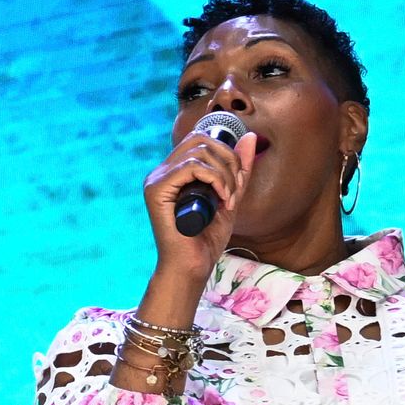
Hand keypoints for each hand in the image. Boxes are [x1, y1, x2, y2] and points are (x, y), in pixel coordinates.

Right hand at [138, 121, 254, 306]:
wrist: (192, 267)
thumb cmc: (206, 239)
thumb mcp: (231, 196)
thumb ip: (239, 169)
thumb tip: (248, 137)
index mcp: (174, 172)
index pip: (200, 140)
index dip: (226, 151)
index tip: (237, 180)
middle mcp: (162, 172)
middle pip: (200, 140)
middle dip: (228, 160)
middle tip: (235, 190)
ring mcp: (157, 180)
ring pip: (199, 152)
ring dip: (224, 174)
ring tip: (228, 198)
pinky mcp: (156, 190)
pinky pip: (191, 167)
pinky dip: (214, 179)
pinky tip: (220, 199)